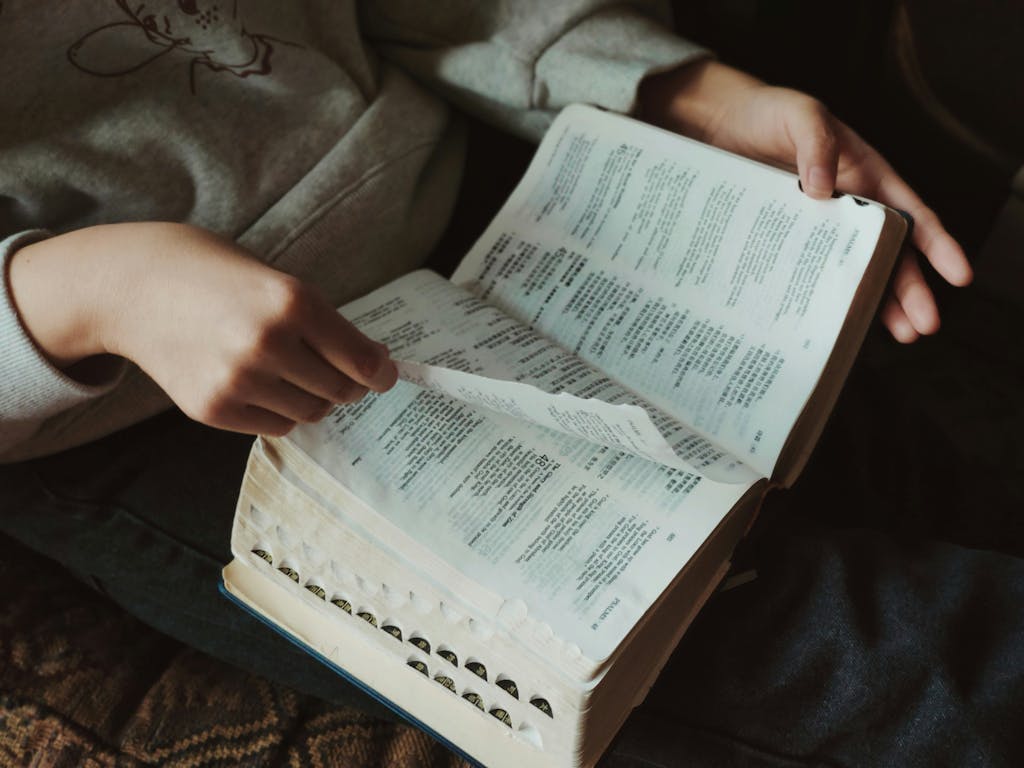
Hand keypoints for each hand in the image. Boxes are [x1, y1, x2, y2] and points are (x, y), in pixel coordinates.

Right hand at [9, 222, 397, 434]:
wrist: (132, 287)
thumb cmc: (215, 275)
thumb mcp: (277, 280)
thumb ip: (324, 322)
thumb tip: (375, 365)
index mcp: (292, 302)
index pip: (362, 360)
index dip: (381, 372)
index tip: (385, 374)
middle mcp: (268, 345)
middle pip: (342, 391)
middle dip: (348, 384)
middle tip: (336, 370)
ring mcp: (238, 381)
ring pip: (311, 413)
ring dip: (312, 398)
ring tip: (289, 370)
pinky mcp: (214, 409)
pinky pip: (275, 426)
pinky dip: (278, 410)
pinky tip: (258, 382)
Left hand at [639, 60, 972, 341]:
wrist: (715, 124)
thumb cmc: (766, 113)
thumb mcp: (799, 116)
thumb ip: (816, 144)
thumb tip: (824, 187)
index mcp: (864, 175)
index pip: (911, 214)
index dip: (937, 245)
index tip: (959, 275)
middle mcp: (845, 207)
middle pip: (887, 254)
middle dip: (908, 291)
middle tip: (921, 326)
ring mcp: (813, 229)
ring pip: (849, 271)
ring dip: (871, 303)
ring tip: (895, 335)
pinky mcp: (782, 242)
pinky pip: (804, 273)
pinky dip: (817, 298)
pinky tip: (826, 323)